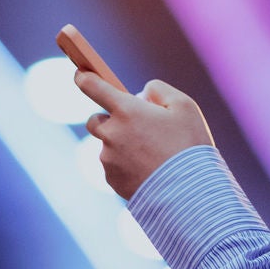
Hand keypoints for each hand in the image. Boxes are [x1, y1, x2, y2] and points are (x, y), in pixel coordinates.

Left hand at [78, 72, 214, 200]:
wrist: (189, 193)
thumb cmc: (189, 146)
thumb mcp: (184, 106)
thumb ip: (159, 91)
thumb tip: (142, 94)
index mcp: (126, 111)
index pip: (92, 86)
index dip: (84, 78)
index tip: (80, 75)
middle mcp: (111, 134)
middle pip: (94, 120)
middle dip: (109, 120)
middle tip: (134, 126)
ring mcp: (109, 159)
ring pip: (108, 146)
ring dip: (122, 146)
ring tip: (153, 155)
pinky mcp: (112, 180)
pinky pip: (114, 167)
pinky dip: (126, 165)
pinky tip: (149, 170)